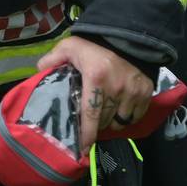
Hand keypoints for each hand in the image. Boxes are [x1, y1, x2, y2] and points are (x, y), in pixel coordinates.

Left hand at [38, 36, 152, 152]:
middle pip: (104, 120)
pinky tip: (119, 109)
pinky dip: (127, 117)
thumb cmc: (93, 45)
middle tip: (89, 120)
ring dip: (111, 121)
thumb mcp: (68, 47)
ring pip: (120, 121)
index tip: (82, 149)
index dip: (86, 134)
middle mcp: (117, 87)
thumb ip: (51, 60)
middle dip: (96, 125)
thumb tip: (39, 74)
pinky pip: (135, 116)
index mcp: (95, 77)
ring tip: (104, 113)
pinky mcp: (146, 91)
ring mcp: (134, 90)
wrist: (126, 36)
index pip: (90, 114)